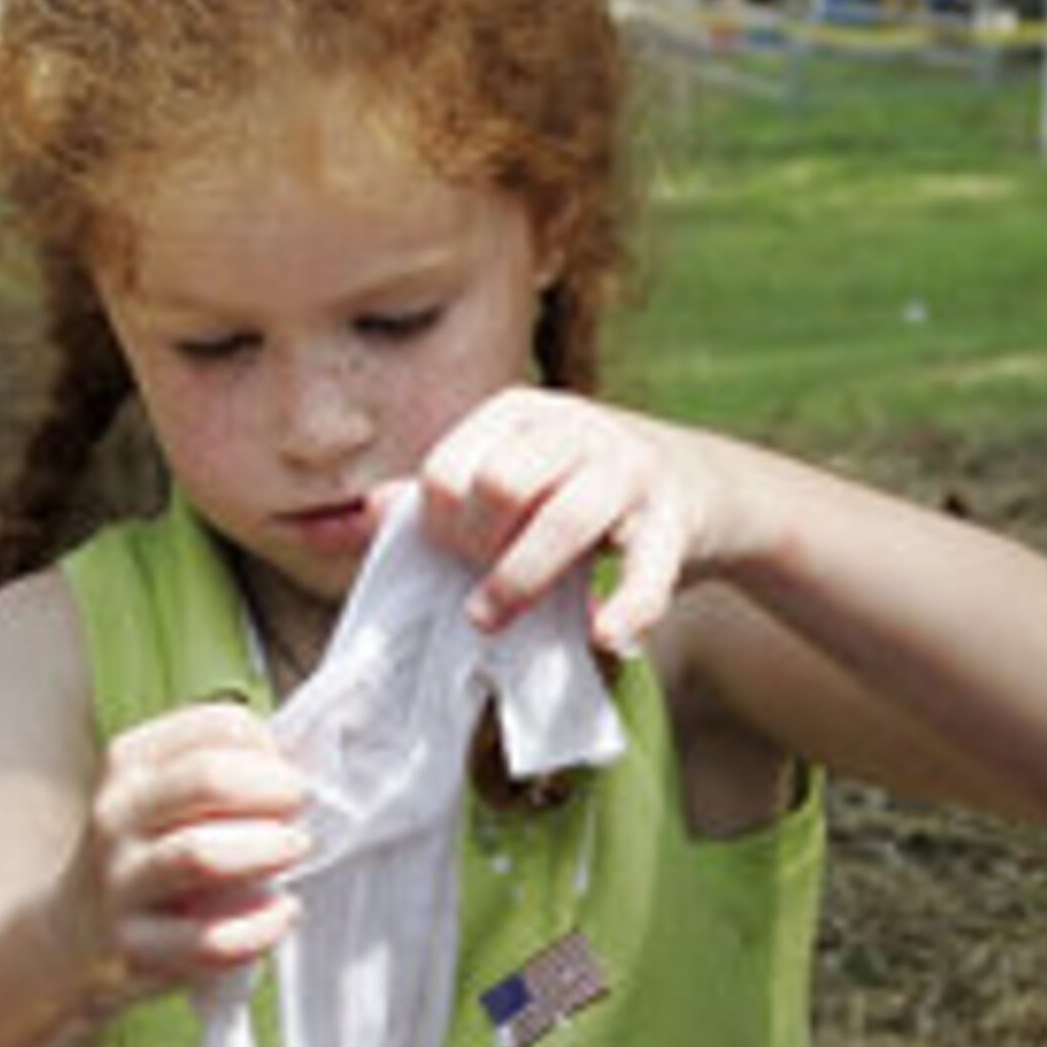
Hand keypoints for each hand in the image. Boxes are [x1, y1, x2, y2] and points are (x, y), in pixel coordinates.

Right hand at [84, 699, 311, 996]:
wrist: (75, 935)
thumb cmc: (152, 855)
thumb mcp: (167, 797)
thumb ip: (227, 773)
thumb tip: (309, 766)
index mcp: (131, 763)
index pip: (220, 728)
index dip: (270, 749)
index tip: (283, 776)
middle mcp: (117, 814)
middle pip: (208, 779)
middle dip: (273, 790)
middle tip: (299, 810)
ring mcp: (120, 882)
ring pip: (201, 854)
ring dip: (266, 850)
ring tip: (295, 850)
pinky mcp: (135, 947)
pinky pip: (211, 939)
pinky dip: (262, 926)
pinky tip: (283, 913)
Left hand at [407, 386, 708, 661]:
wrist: (696, 480)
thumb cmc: (576, 487)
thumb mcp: (509, 473)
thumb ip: (436, 498)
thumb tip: (350, 520)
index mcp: (519, 411)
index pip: (451, 465)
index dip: (436, 524)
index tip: (447, 558)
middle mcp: (575, 426)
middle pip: (502, 485)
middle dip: (476, 547)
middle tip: (475, 591)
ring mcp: (629, 468)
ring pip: (566, 518)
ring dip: (520, 578)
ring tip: (491, 620)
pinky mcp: (675, 518)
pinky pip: (649, 567)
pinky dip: (626, 606)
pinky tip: (603, 635)